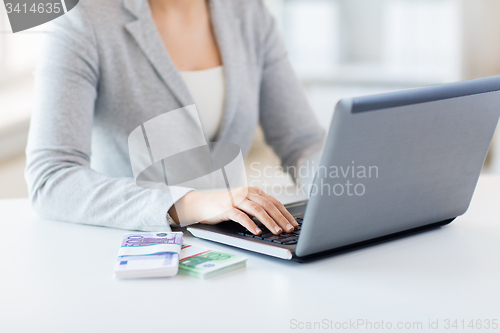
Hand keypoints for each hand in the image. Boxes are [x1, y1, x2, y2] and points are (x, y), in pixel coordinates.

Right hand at [168, 187, 297, 234]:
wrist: (203, 204)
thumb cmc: (226, 206)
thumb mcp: (245, 204)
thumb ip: (259, 209)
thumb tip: (278, 223)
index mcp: (254, 191)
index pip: (274, 202)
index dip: (285, 213)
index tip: (294, 224)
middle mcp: (246, 193)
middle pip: (268, 205)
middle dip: (281, 218)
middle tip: (289, 229)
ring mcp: (236, 200)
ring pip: (257, 210)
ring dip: (269, 221)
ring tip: (276, 231)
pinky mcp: (226, 208)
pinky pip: (241, 216)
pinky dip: (250, 224)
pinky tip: (257, 231)